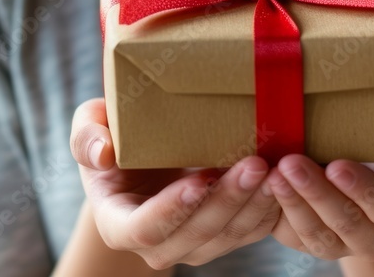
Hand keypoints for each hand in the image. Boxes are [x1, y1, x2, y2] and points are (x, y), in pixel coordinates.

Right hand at [69, 98, 280, 269]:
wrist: (147, 158)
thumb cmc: (116, 136)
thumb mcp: (90, 126)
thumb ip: (86, 137)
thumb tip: (103, 153)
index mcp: (119, 223)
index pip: (145, 228)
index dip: (172, 209)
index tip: (199, 179)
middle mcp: (158, 246)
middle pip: (196, 234)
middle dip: (227, 200)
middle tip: (254, 163)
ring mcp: (195, 246)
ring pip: (230, 235)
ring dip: (255, 204)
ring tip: (275, 169)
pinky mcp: (226, 236)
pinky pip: (252, 231)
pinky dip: (270, 207)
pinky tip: (286, 179)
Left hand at [268, 88, 373, 261]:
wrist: (371, 158)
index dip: (365, 192)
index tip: (338, 165)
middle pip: (347, 227)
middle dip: (318, 195)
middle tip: (292, 162)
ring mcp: (338, 241)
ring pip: (315, 235)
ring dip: (292, 204)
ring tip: (272, 171)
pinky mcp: (304, 237)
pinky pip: (287, 234)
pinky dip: (272, 210)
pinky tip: (257, 182)